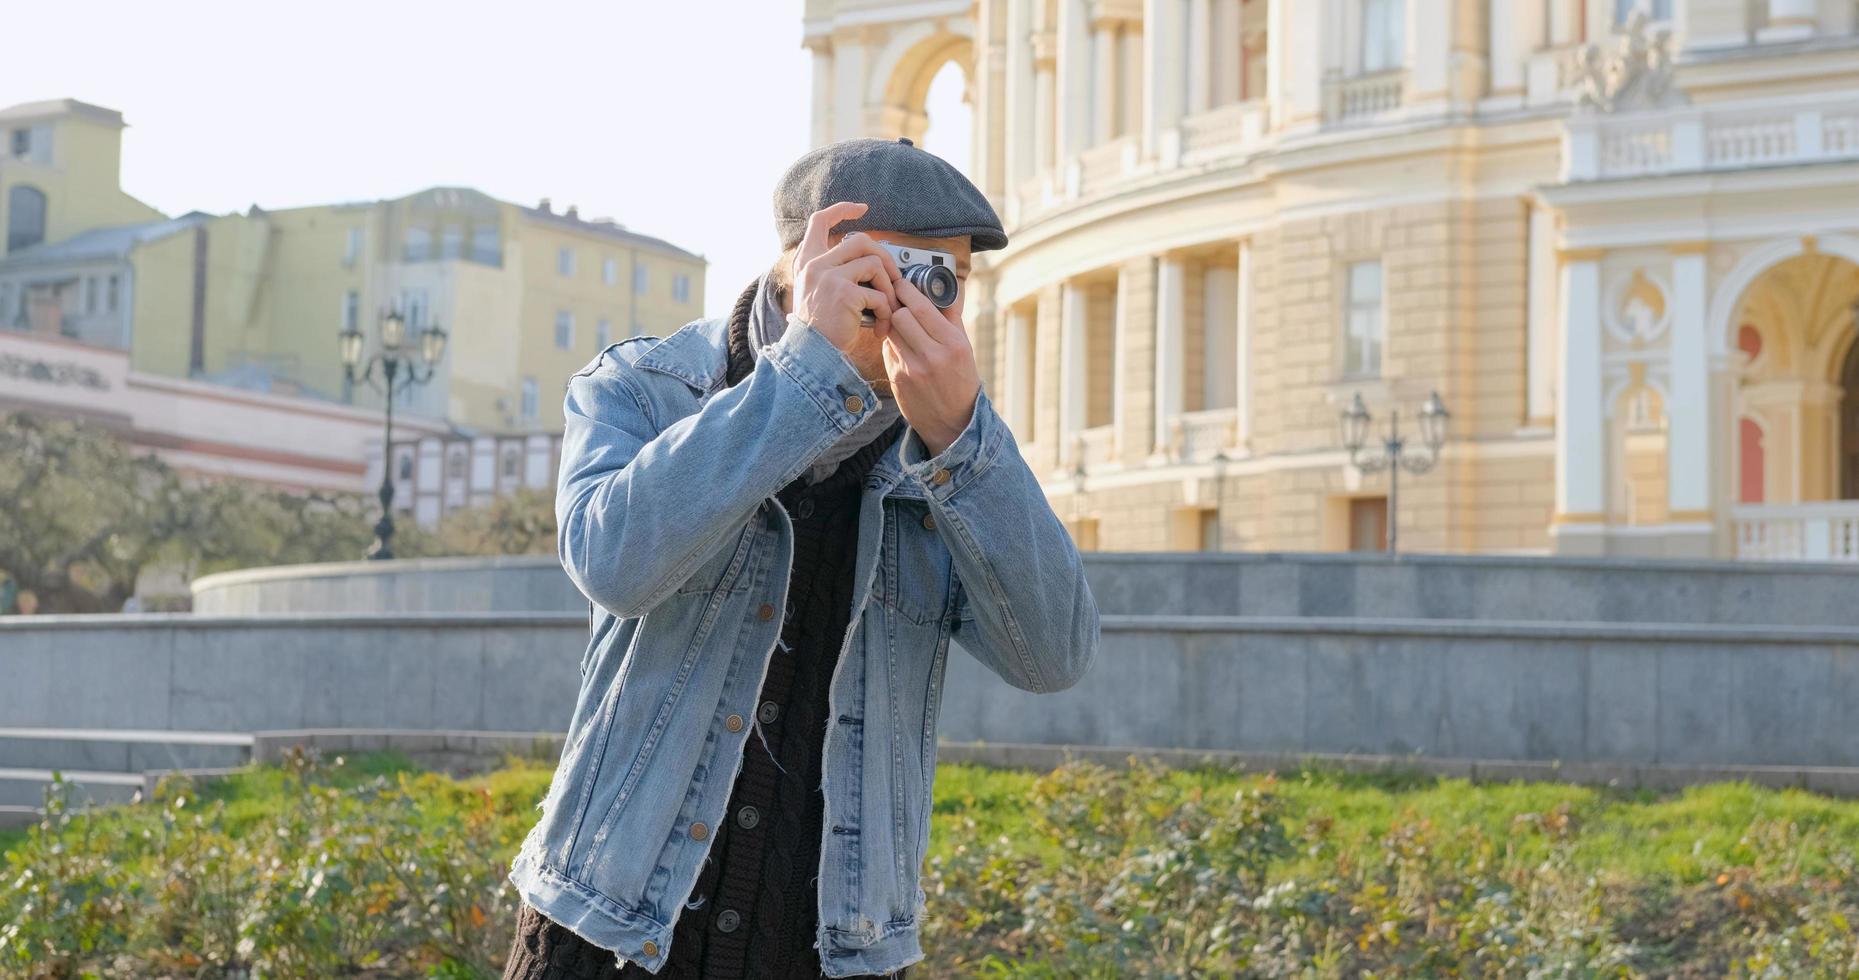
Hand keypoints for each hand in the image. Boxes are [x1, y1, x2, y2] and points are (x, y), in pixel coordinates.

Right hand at [791, 203, 901, 352]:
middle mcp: (815, 265)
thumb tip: (872, 262)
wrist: (809, 356)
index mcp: (807, 262)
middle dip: (884, 258)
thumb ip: (835, 273)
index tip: (860, 209)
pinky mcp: (844, 293)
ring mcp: (829, 277)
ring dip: (888, 288)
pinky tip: (880, 327)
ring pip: (874, 263)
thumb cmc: (820, 331)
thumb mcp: (817, 294)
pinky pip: (879, 294)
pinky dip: (886, 311)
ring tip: (888, 310)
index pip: (819, 221)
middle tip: (893, 279)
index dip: (841, 210)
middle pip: (860, 240)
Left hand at [874, 276, 980, 457]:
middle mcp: (932, 357)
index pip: (920, 307)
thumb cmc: (961, 381)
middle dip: (898, 307)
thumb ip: (951, 318)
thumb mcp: (965, 348)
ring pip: (890, 331)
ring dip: (893, 324)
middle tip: (899, 303)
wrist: (953, 424)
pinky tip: (903, 348)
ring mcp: (911, 370)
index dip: (906, 290)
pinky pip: (887, 350)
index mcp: (952, 345)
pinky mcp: (897, 380)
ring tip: (901, 325)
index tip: (902, 283)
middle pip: (899, 316)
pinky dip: (893, 345)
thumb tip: (939, 288)